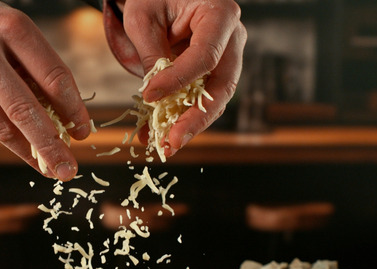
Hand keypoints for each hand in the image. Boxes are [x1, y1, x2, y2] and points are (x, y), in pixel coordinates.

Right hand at [0, 0, 89, 180]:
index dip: (73, 110)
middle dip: (52, 144)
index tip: (84, 132)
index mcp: (13, 28)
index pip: (53, 77)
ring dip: (32, 152)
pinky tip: (28, 154)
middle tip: (69, 169)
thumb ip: (35, 67)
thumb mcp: (11, 29)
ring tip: (52, 169)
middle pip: (27, 109)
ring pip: (5, 124)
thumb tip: (64, 115)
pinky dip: (11, 143)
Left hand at [117, 0, 246, 156]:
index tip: (149, 96)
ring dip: (191, 125)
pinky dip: (182, 118)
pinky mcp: (215, 72)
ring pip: (216, 99)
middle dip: (196, 118)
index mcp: (220, 14)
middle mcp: (233, 37)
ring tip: (166, 145)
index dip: (178, 81)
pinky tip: (161, 134)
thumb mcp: (144, 18)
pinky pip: (203, 99)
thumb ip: (152, 55)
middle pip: (222, 86)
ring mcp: (228, 56)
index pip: (205, 56)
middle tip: (172, 142)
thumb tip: (154, 98)